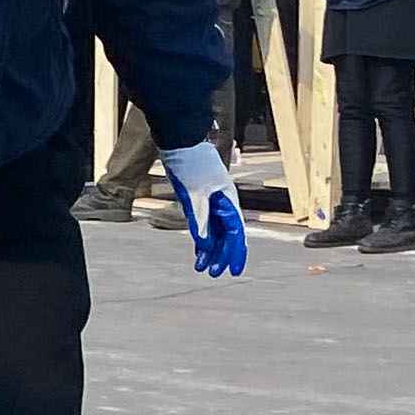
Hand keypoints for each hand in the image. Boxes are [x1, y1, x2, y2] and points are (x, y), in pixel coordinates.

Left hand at [160, 138, 248, 278]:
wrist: (179, 141)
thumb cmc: (191, 162)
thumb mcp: (195, 192)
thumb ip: (201, 218)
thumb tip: (204, 243)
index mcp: (228, 200)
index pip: (235, 232)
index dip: (235, 252)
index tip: (233, 270)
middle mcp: (221, 203)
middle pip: (226, 235)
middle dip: (221, 255)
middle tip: (213, 273)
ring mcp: (209, 202)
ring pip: (214, 232)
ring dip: (209, 250)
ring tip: (202, 268)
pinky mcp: (196, 201)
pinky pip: (202, 225)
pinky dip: (201, 240)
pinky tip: (198, 253)